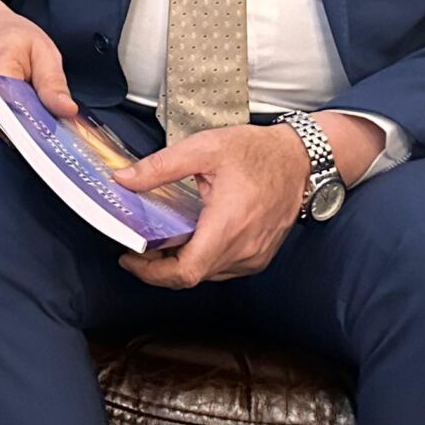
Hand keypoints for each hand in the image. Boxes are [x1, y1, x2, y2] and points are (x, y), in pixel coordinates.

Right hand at [0, 0, 77, 134]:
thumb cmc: (12, 37)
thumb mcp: (43, 50)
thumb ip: (54, 83)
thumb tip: (66, 110)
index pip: (17, 109)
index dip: (37, 122)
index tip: (50, 125)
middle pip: (7, 123)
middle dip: (27, 122)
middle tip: (37, 105)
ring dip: (12, 121)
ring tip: (17, 96)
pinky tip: (1, 101)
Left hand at [117, 123, 310, 288]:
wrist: (300, 159)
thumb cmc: (257, 152)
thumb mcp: (204, 148)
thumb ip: (160, 167)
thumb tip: (124, 179)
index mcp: (228, 226)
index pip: (185, 272)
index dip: (152, 273)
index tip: (130, 259)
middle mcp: (244, 250)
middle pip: (191, 276)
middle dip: (158, 267)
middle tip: (138, 247)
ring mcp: (254, 257)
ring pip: (206, 274)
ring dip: (180, 264)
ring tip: (159, 243)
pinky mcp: (259, 257)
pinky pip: (223, 269)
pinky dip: (201, 260)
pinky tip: (189, 240)